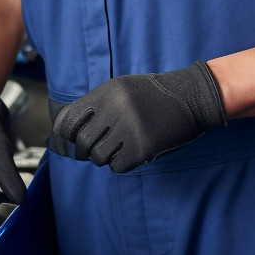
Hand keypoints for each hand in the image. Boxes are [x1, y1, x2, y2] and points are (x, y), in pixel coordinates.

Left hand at [52, 61, 225, 172]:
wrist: (190, 96)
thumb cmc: (153, 94)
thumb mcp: (122, 88)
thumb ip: (98, 104)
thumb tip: (69, 129)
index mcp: (107, 91)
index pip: (69, 119)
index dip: (64, 135)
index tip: (67, 143)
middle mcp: (115, 108)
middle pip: (83, 142)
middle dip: (85, 151)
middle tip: (96, 150)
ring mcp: (129, 128)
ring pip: (99, 157)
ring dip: (105, 157)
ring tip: (118, 148)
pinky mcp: (143, 147)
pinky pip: (118, 166)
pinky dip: (121, 164)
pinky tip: (132, 153)